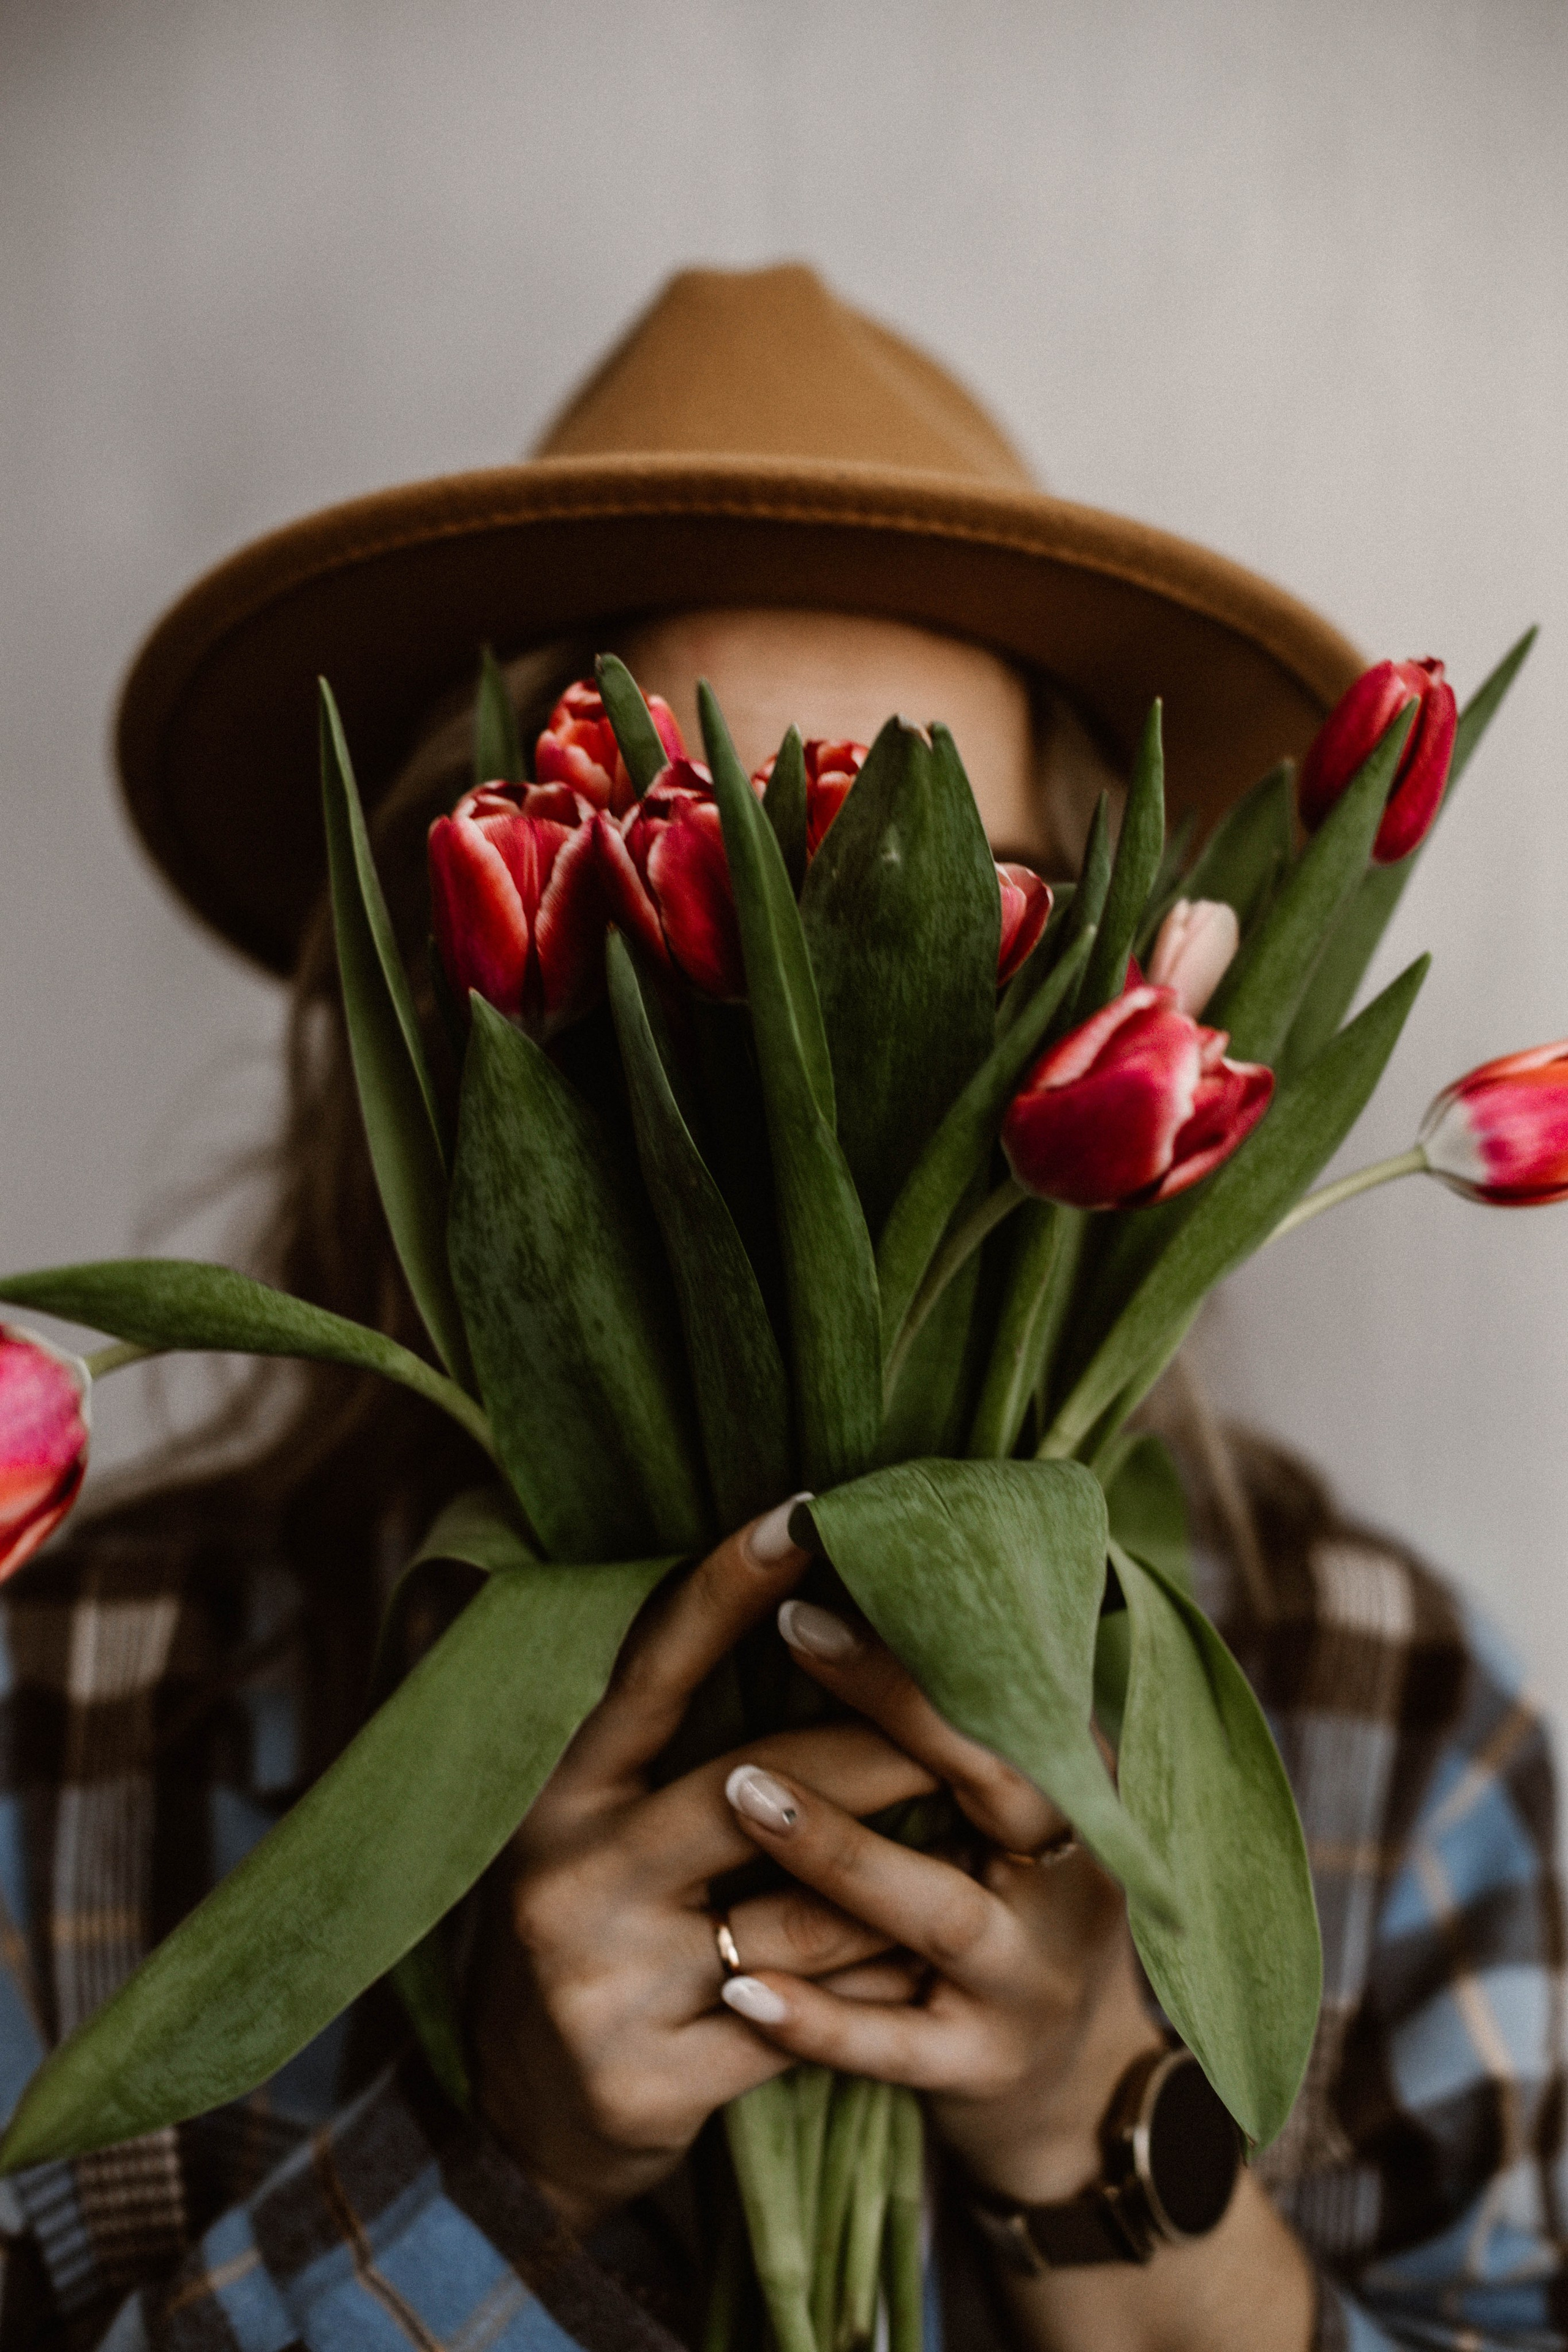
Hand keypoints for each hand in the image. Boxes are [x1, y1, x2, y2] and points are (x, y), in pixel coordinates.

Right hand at [469, 1508, 936, 2234]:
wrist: (519, 2129)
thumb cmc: (594, 1932)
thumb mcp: (586, 1825)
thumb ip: (656, 1732)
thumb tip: (767, 1592)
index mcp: (556, 1795)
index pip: (650, 1669)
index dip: (726, 1586)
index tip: (807, 1512)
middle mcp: (569, 1877)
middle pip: (749, 1786)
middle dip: (876, 1745)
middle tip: (979, 1708)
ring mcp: (605, 1985)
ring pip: (793, 1915)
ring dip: (896, 1882)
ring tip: (989, 1836)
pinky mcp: (651, 2082)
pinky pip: (804, 2022)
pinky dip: (874, 1990)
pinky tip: (934, 1962)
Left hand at [715, 1601, 1316, 2351]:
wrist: (1069, 2083)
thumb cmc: (1006, 1893)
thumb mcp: (1015, 1802)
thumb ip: (965, 1711)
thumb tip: (858, 1568)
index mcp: (1083, 1791)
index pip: (1012, 1701)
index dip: (920, 1643)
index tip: (822, 1586)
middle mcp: (1075, 1879)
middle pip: (997, 1786)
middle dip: (895, 1710)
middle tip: (789, 1635)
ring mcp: (1031, 1979)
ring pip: (938, 1912)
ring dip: (839, 1851)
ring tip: (739, 1793)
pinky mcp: (980, 2068)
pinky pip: (892, 2045)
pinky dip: (817, 2019)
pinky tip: (738, 1985)